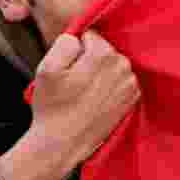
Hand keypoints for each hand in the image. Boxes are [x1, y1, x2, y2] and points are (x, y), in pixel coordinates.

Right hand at [0, 31, 138, 179]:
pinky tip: (97, 100)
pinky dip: (111, 86)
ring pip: (113, 65)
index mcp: (103, 55)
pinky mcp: (133, 98)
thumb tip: (80, 38)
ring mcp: (131, 84)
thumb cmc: (52, 106)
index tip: (69, 69)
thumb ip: (66, 43)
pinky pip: (121, 81)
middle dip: (90, 60)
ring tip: (85, 93)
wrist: (63, 143)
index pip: (90, 36)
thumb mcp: (47, 68)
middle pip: (105, 50)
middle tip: (75, 82)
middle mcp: (123, 66)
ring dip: (101, 73)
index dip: (76, 50)